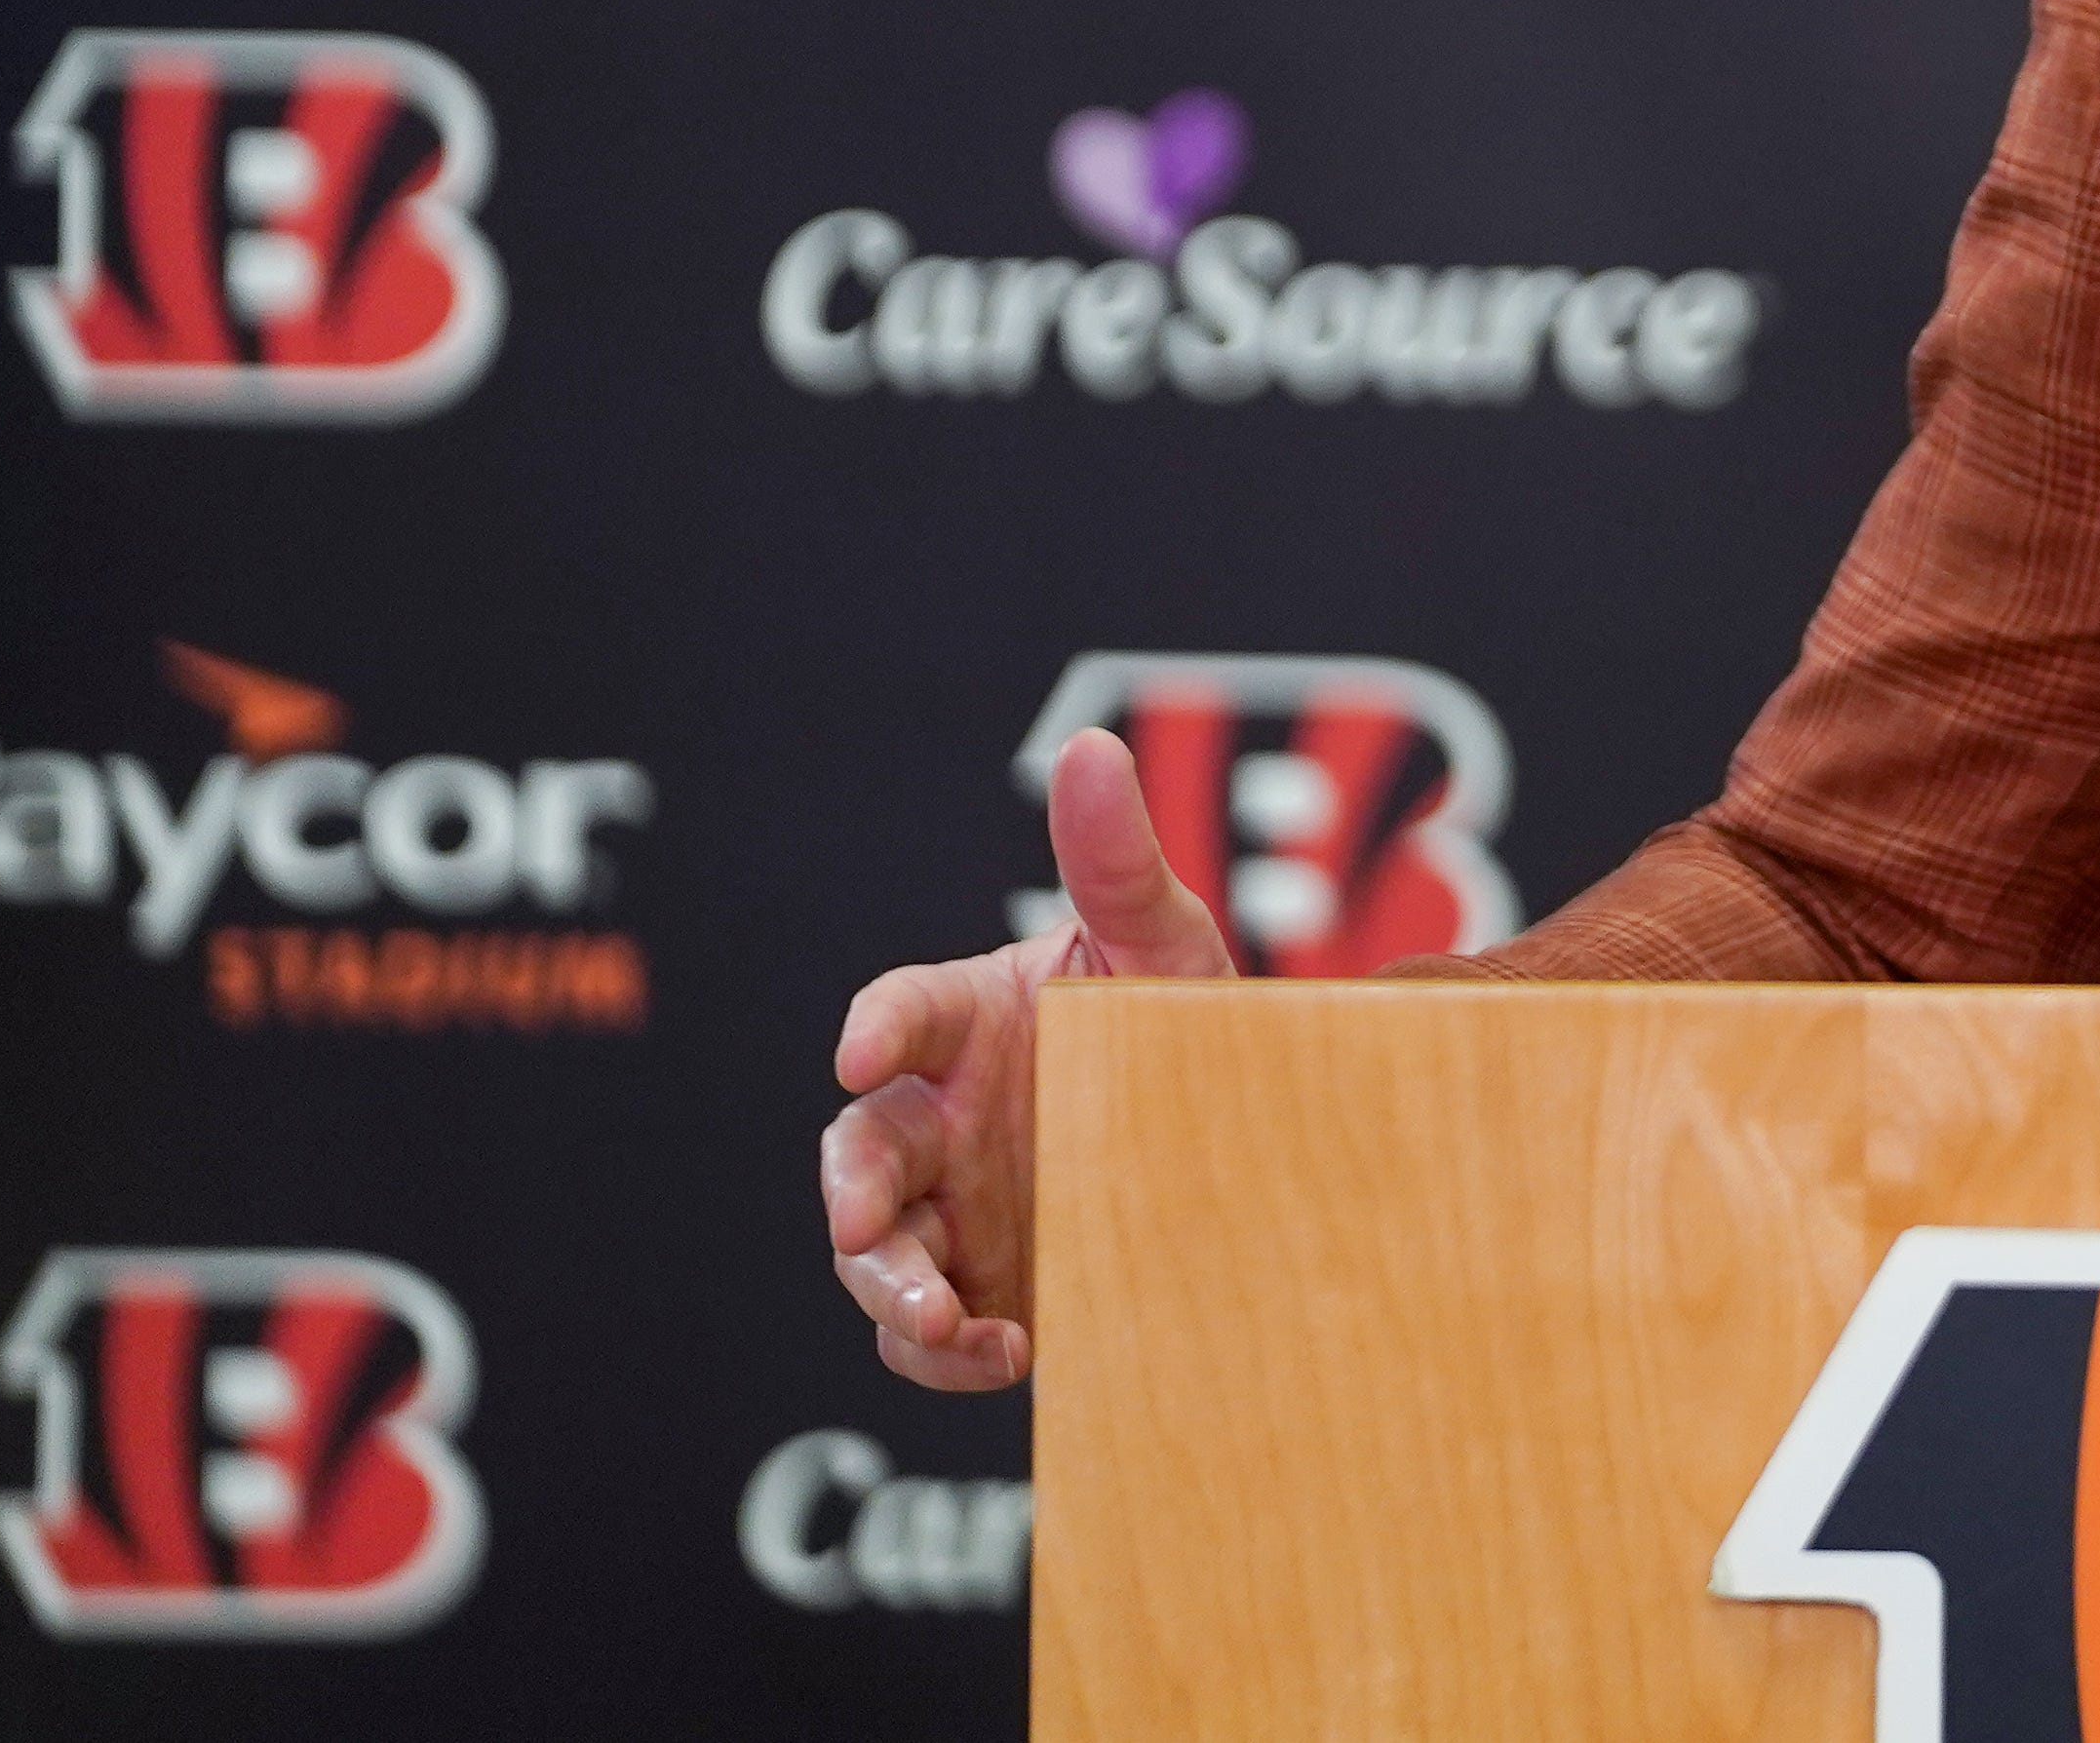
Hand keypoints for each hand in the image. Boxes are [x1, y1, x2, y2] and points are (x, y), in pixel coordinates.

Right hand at [815, 728, 1230, 1390]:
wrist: (1249, 1153)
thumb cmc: (1181, 1027)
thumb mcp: (1165, 949)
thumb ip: (1118, 863)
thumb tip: (1090, 745)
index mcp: (970, 1023)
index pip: (901, 1012)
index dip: (872, 1026)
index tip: (855, 1047)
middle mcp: (943, 1118)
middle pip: (860, 1150)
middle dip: (851, 1190)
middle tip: (862, 1222)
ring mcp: (956, 1211)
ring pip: (876, 1252)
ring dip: (889, 1289)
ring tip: (943, 1321)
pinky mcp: (985, 1289)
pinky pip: (929, 1333)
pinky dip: (947, 1353)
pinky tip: (1003, 1352)